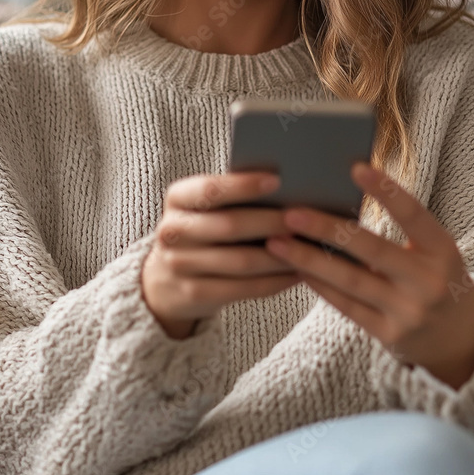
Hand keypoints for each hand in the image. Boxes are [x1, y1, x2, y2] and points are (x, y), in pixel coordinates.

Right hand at [141, 171, 301, 338]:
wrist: (167, 280)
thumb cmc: (203, 231)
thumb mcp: (206, 209)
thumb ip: (233, 197)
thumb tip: (285, 188)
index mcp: (177, 199)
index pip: (211, 189)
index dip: (244, 185)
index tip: (277, 180)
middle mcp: (172, 231)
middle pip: (229, 225)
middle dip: (270, 222)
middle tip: (302, 219)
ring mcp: (179, 265)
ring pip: (240, 261)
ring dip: (279, 255)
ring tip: (306, 247)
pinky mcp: (193, 294)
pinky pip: (242, 288)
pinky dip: (274, 281)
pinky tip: (295, 273)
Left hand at [264, 162, 473, 389]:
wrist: (463, 338)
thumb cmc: (437, 278)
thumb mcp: (434, 251)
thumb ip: (401, 228)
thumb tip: (343, 196)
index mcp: (443, 251)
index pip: (414, 214)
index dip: (386, 191)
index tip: (356, 167)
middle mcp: (428, 282)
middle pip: (372, 250)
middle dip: (328, 229)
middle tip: (291, 212)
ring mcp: (408, 311)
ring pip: (351, 281)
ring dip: (310, 259)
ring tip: (277, 242)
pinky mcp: (389, 335)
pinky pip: (347, 307)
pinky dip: (320, 286)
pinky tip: (297, 268)